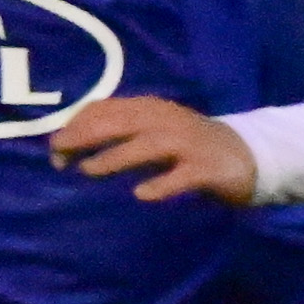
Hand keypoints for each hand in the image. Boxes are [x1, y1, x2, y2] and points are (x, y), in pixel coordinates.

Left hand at [48, 95, 254, 204]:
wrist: (249, 155)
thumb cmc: (187, 145)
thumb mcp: (151, 131)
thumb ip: (117, 133)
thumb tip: (67, 144)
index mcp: (151, 109)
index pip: (106, 109)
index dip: (76, 125)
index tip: (54, 147)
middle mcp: (167, 121)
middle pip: (120, 123)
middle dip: (85, 137)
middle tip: (58, 157)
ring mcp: (189, 144)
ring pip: (148, 146)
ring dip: (115, 157)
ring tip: (88, 171)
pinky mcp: (207, 169)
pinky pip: (182, 177)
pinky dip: (161, 184)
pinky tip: (141, 194)